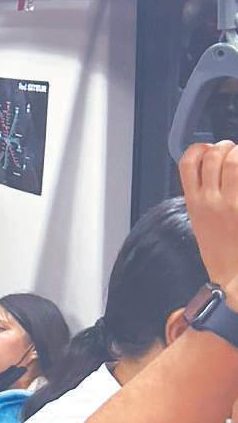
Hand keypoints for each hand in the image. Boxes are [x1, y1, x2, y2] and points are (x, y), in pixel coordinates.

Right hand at [180, 142, 237, 292]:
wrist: (233, 275)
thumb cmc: (221, 252)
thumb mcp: (200, 222)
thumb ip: (202, 196)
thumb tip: (212, 174)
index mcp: (194, 203)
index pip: (188, 162)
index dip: (199, 148)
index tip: (208, 150)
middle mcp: (210, 200)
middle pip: (212, 155)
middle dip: (225, 147)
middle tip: (232, 152)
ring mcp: (230, 202)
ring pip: (232, 160)